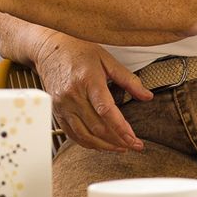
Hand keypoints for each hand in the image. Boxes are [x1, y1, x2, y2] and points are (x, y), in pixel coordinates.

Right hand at [32, 31, 151, 152]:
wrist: (49, 49)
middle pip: (97, 127)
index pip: (106, 111)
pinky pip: (73, 134)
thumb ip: (129, 79)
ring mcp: (63, 106)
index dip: (121, 128)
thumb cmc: (78, 51)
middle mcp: (73, 95)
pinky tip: (102, 144)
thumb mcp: (107, 60)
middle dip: (118, 141)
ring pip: (85, 136)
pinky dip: (89, 143)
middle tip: (134, 145)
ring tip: (121, 147)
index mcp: (88, 80)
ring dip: (105, 146)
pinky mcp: (57, 112)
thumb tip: (147, 96)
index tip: (134, 139)